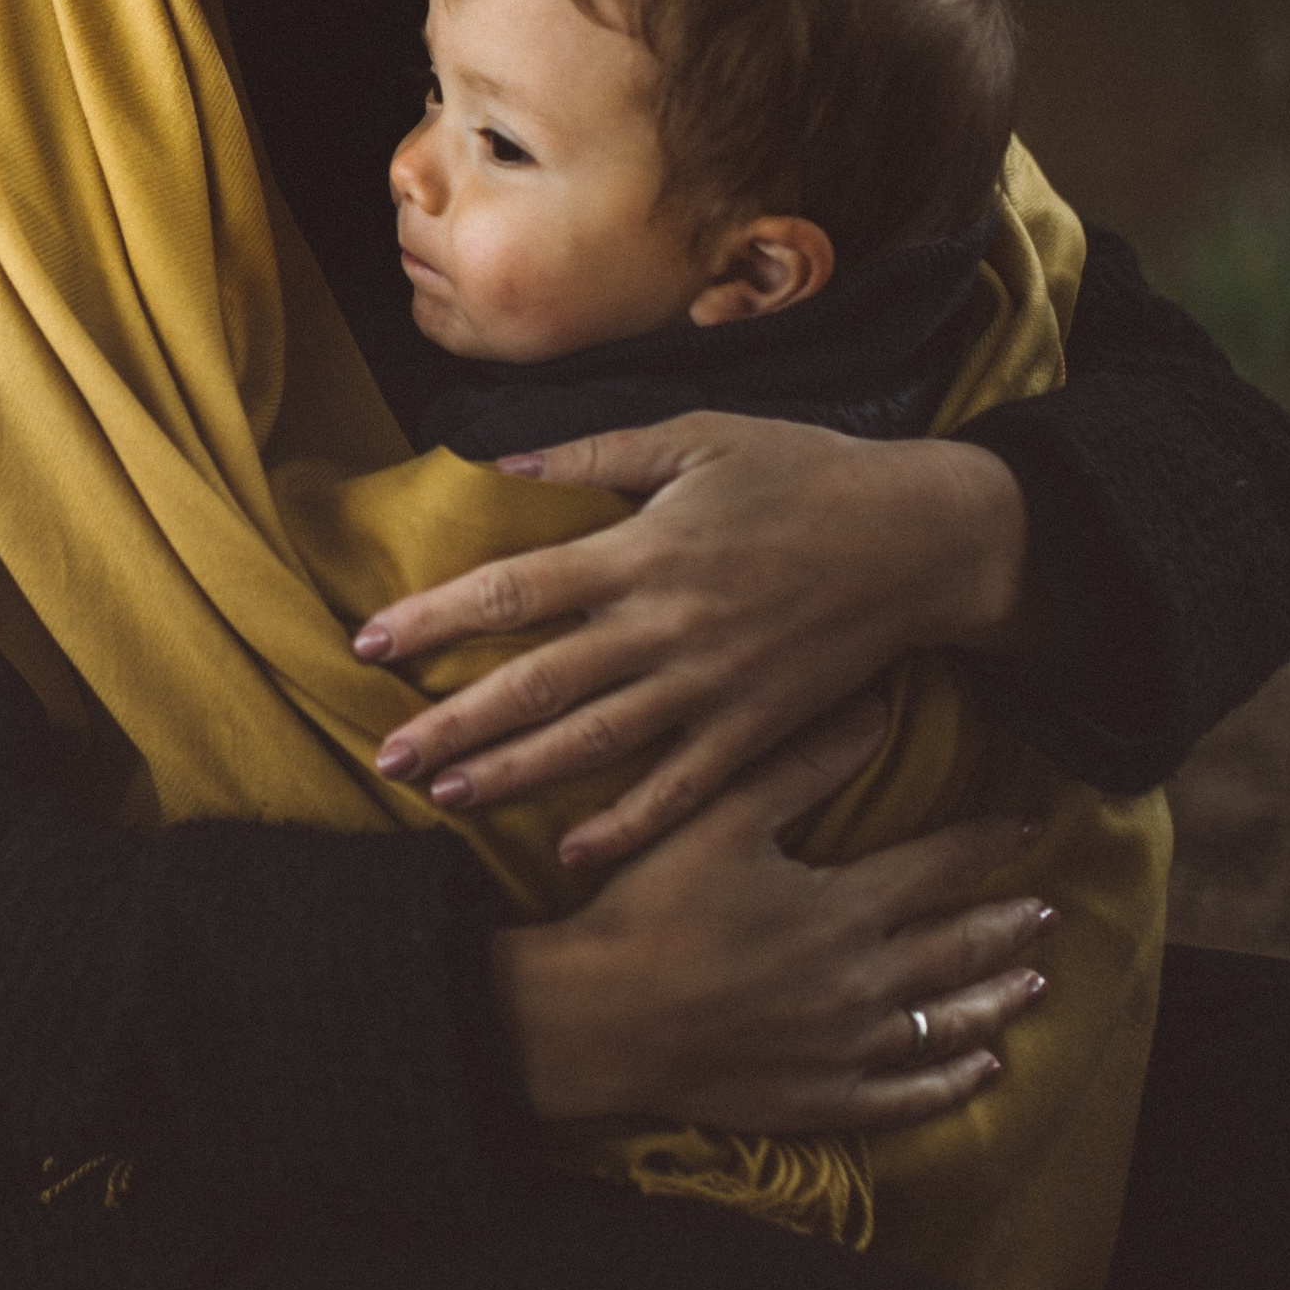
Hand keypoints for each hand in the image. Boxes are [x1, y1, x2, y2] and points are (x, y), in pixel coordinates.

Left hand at [358, 414, 1028, 871]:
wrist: (921, 537)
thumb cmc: (805, 473)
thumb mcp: (697, 437)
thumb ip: (592, 455)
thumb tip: (496, 458)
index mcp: (641, 552)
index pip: (511, 590)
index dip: (433, 619)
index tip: (368, 645)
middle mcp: (665, 627)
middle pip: (536, 684)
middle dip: (453, 723)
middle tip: (380, 758)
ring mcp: (712, 686)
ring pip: (595, 744)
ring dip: (515, 776)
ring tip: (444, 797)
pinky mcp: (758, 727)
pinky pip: (683, 788)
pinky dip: (628, 824)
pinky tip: (573, 853)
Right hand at [489, 698, 1052, 1129]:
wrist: (592, 1020)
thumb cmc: (647, 909)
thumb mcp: (717, 819)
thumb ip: (800, 767)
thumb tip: (875, 712)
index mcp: (841, 908)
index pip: (938, 867)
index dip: (987, 843)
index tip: (1030, 826)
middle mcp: (860, 981)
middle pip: (955, 948)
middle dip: (1006, 924)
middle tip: (1049, 910)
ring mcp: (844, 1048)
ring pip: (944, 1023)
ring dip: (996, 1000)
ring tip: (1036, 983)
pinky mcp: (818, 1100)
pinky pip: (906, 1096)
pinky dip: (952, 1083)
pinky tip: (983, 1070)